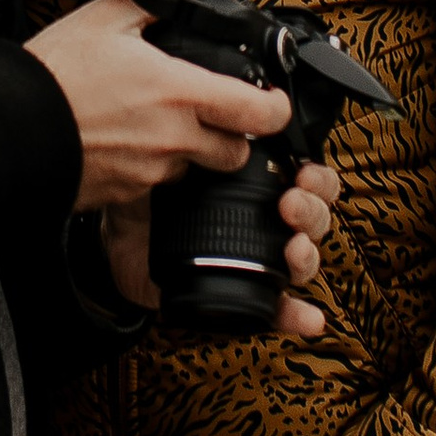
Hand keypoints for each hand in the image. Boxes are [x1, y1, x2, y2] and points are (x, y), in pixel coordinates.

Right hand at [26, 0, 292, 213]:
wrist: (3, 127)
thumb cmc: (54, 71)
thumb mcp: (110, 11)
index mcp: (180, 93)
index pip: (261, 115)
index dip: (276, 108)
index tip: (270, 99)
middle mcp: (173, 140)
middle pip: (236, 153)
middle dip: (233, 135)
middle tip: (211, 111)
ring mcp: (150, 174)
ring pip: (194, 170)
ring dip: (189, 151)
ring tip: (154, 122)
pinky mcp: (124, 197)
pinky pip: (155, 185)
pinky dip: (151, 166)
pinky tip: (123, 141)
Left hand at [102, 155, 337, 340]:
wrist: (118, 240)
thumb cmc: (151, 193)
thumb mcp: (173, 159)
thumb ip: (196, 138)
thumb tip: (221, 116)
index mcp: (260, 187)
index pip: (309, 179)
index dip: (317, 178)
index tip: (302, 174)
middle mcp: (268, 223)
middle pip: (315, 217)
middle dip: (313, 211)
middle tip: (291, 205)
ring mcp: (258, 261)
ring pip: (304, 259)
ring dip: (308, 255)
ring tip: (293, 249)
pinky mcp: (242, 297)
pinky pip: (276, 309)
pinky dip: (296, 317)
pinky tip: (309, 319)